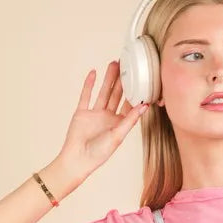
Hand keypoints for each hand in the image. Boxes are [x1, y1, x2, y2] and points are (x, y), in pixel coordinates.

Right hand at [57, 59, 148, 181]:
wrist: (78, 158)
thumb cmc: (99, 153)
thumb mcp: (118, 135)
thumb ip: (130, 120)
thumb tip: (145, 106)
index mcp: (119, 124)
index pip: (129, 105)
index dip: (135, 93)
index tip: (141, 79)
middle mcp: (108, 118)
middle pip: (117, 95)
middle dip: (122, 81)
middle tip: (127, 65)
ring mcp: (95, 114)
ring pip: (103, 92)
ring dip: (108, 79)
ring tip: (114, 64)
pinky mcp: (82, 112)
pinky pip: (86, 95)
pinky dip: (89, 84)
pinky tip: (94, 73)